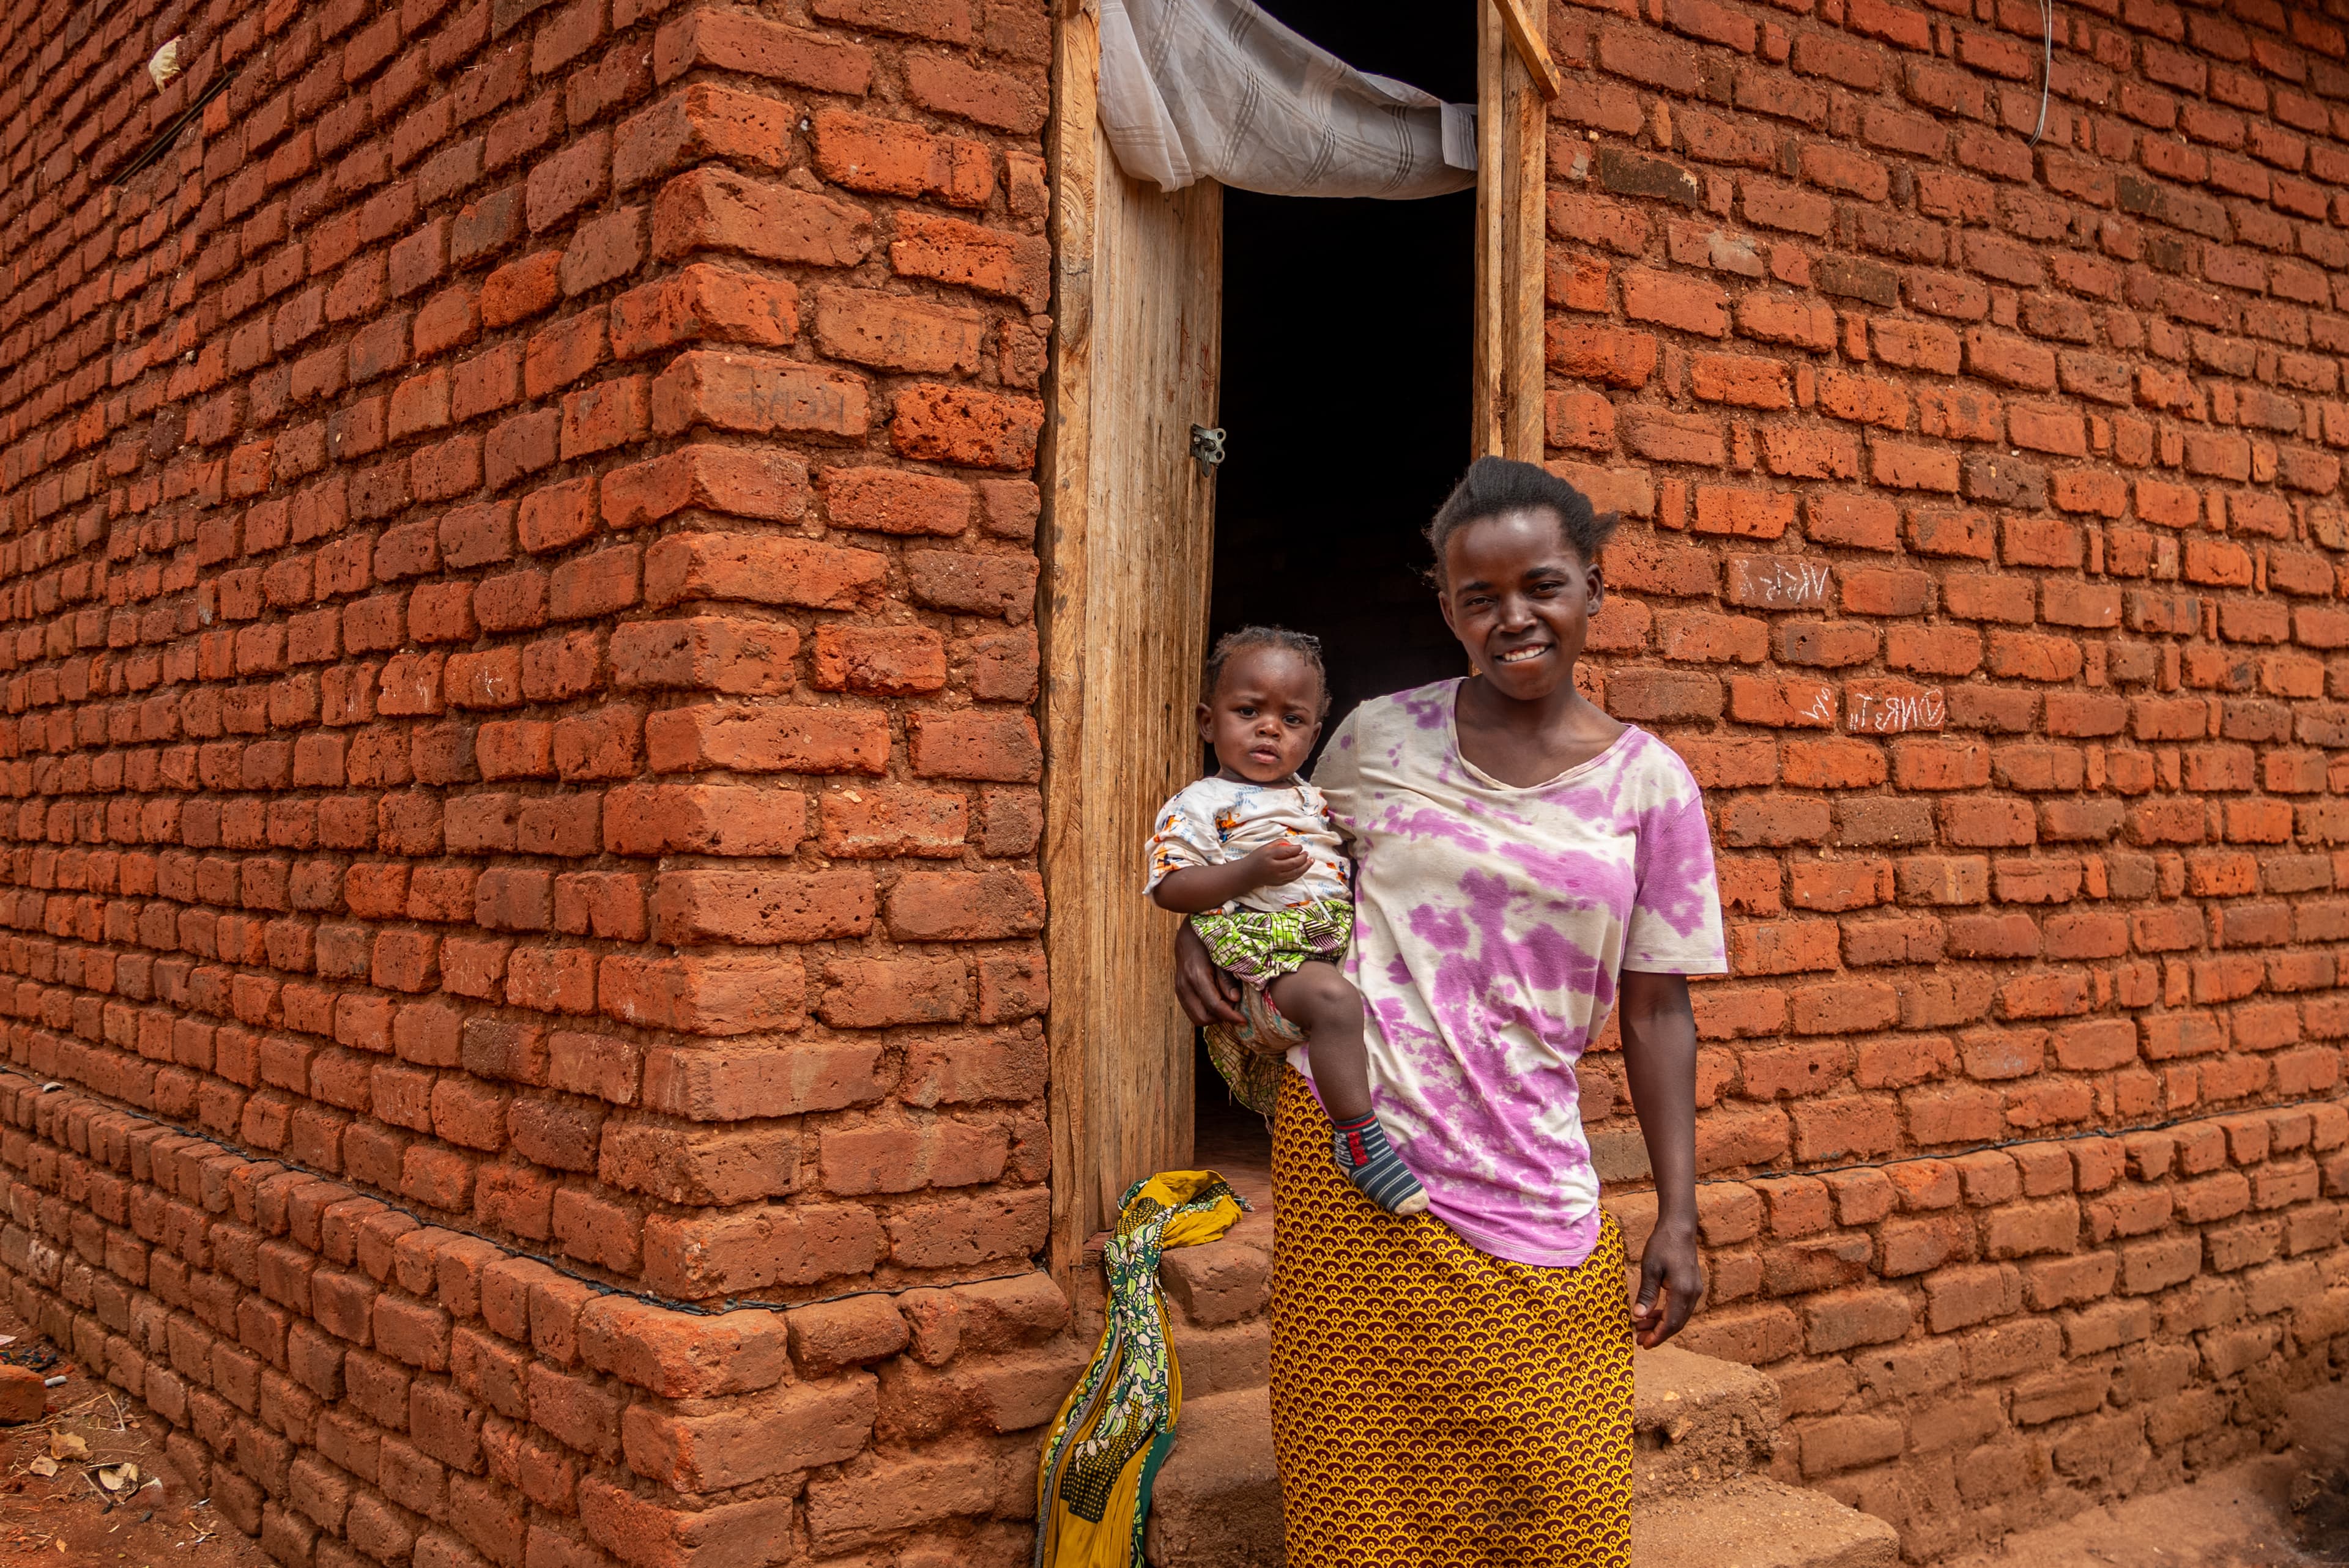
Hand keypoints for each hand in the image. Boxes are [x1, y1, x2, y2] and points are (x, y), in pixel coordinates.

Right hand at [1174, 922, 1241, 1025]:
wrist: (1189, 931)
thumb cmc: (1209, 939)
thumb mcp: (1222, 955)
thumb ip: (1227, 978)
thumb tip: (1235, 999)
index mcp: (1197, 976)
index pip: (1214, 1006)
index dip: (1231, 1016)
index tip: (1244, 1020)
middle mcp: (1185, 985)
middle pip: (1203, 1017)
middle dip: (1221, 1018)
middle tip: (1236, 1011)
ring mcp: (1179, 988)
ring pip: (1195, 1017)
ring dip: (1213, 1016)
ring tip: (1227, 1006)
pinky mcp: (1179, 989)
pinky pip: (1192, 1009)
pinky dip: (1205, 1010)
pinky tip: (1218, 1001)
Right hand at [1241, 839, 1310, 887]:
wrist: (1248, 874)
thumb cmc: (1258, 858)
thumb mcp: (1266, 846)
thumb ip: (1280, 843)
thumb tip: (1294, 845)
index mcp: (1269, 855)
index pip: (1288, 852)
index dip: (1297, 849)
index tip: (1300, 847)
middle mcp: (1274, 867)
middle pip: (1294, 863)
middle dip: (1303, 858)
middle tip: (1306, 854)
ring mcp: (1277, 877)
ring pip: (1296, 873)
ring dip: (1305, 866)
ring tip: (1310, 861)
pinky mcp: (1279, 883)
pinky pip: (1293, 878)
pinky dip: (1300, 873)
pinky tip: (1304, 868)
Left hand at [1632, 1217, 1702, 1348]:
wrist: (1679, 1227)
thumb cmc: (1663, 1244)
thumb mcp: (1650, 1268)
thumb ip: (1647, 1294)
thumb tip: (1639, 1316)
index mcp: (1683, 1291)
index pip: (1671, 1323)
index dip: (1657, 1336)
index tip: (1644, 1344)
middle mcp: (1693, 1294)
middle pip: (1677, 1323)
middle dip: (1658, 1334)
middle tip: (1640, 1340)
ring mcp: (1694, 1290)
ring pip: (1679, 1316)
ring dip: (1662, 1324)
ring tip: (1642, 1327)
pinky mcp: (1692, 1285)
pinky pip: (1681, 1307)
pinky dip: (1667, 1313)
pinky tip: (1653, 1313)